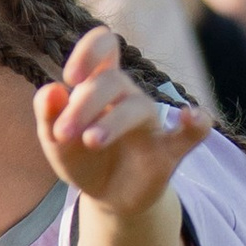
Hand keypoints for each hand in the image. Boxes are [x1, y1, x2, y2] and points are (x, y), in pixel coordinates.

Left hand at [35, 25, 208, 222]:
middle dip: (84, 104)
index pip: (104, 46)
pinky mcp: (169, 151)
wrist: (106, 198)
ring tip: (89, 141)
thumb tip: (49, 89)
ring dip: (111, 122)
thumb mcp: (55, 141)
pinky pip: (192, 133)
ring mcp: (150, 122)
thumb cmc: (82, 160)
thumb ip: (48, 115)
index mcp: (100, 85)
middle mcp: (128, 96)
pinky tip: (192, 117)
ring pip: (137, 106)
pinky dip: (197, 122)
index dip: (89, 52)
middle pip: (112, 81)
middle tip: (62, 133)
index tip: (71, 78)